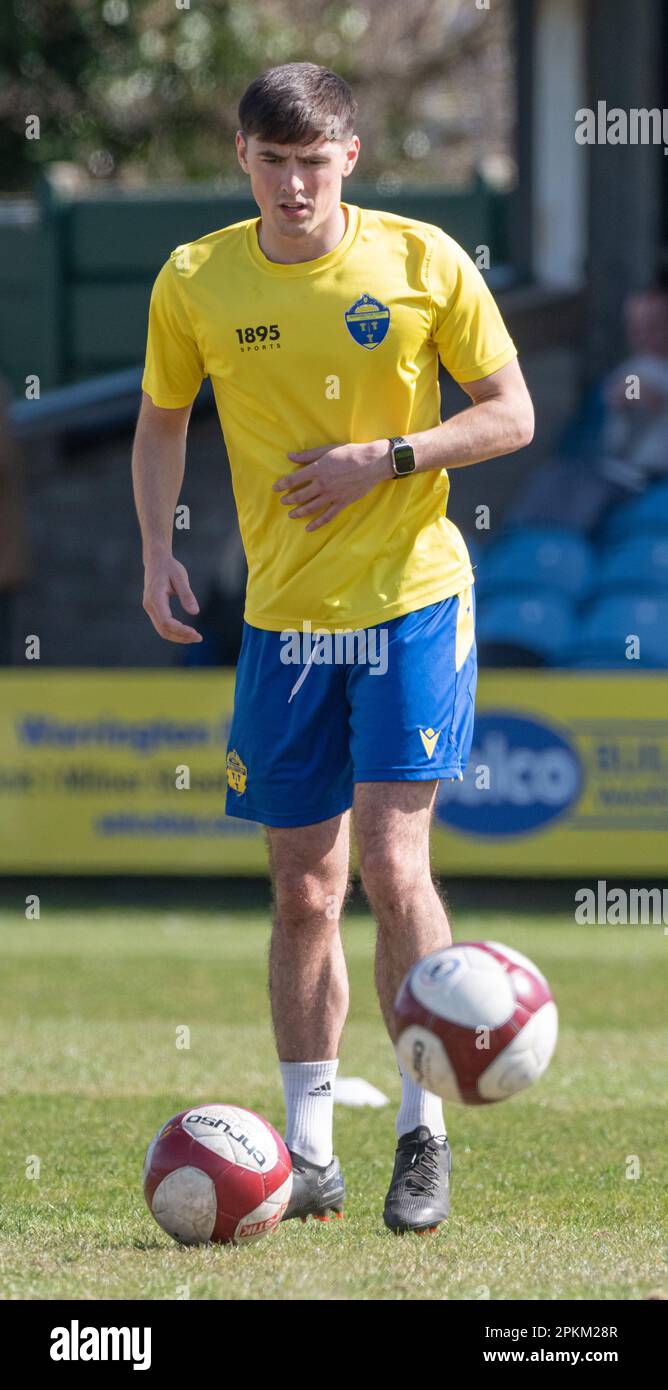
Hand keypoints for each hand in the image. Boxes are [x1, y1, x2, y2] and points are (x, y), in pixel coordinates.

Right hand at [142, 553, 201, 642]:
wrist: (156, 560)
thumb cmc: (169, 567)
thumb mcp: (180, 577)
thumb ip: (187, 595)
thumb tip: (195, 612)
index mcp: (155, 597)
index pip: (166, 621)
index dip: (181, 630)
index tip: (196, 633)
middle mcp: (149, 605)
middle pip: (163, 629)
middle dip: (181, 637)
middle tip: (199, 638)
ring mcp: (149, 608)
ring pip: (162, 630)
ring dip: (178, 637)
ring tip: (194, 637)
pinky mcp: (153, 609)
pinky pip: (162, 625)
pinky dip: (174, 632)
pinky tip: (186, 632)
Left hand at [272, 439, 392, 530]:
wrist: (372, 463)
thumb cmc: (350, 453)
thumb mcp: (327, 450)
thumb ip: (308, 455)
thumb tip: (290, 456)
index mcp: (317, 470)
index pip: (293, 479)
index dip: (282, 484)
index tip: (276, 488)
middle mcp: (322, 485)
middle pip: (300, 495)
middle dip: (289, 499)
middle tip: (283, 502)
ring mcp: (332, 496)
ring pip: (311, 507)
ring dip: (299, 512)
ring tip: (291, 515)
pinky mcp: (342, 503)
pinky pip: (327, 516)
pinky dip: (317, 523)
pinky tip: (309, 528)